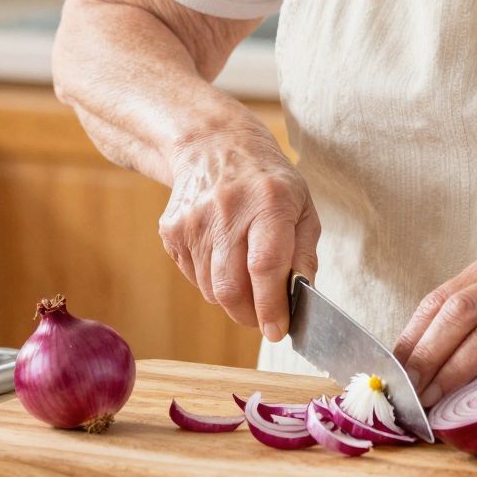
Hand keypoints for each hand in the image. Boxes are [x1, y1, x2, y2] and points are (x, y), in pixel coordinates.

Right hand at [159, 128, 319, 341]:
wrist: (213, 145)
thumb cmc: (268, 182)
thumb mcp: (302, 207)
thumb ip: (304, 255)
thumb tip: (300, 299)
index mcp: (269, 202)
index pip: (264, 267)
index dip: (270, 307)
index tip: (278, 331)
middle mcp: (227, 210)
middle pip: (230, 287)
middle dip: (250, 315)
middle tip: (264, 318)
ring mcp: (193, 220)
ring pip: (210, 289)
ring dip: (232, 298)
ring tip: (246, 274)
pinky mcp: (172, 230)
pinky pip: (192, 277)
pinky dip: (211, 281)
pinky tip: (223, 255)